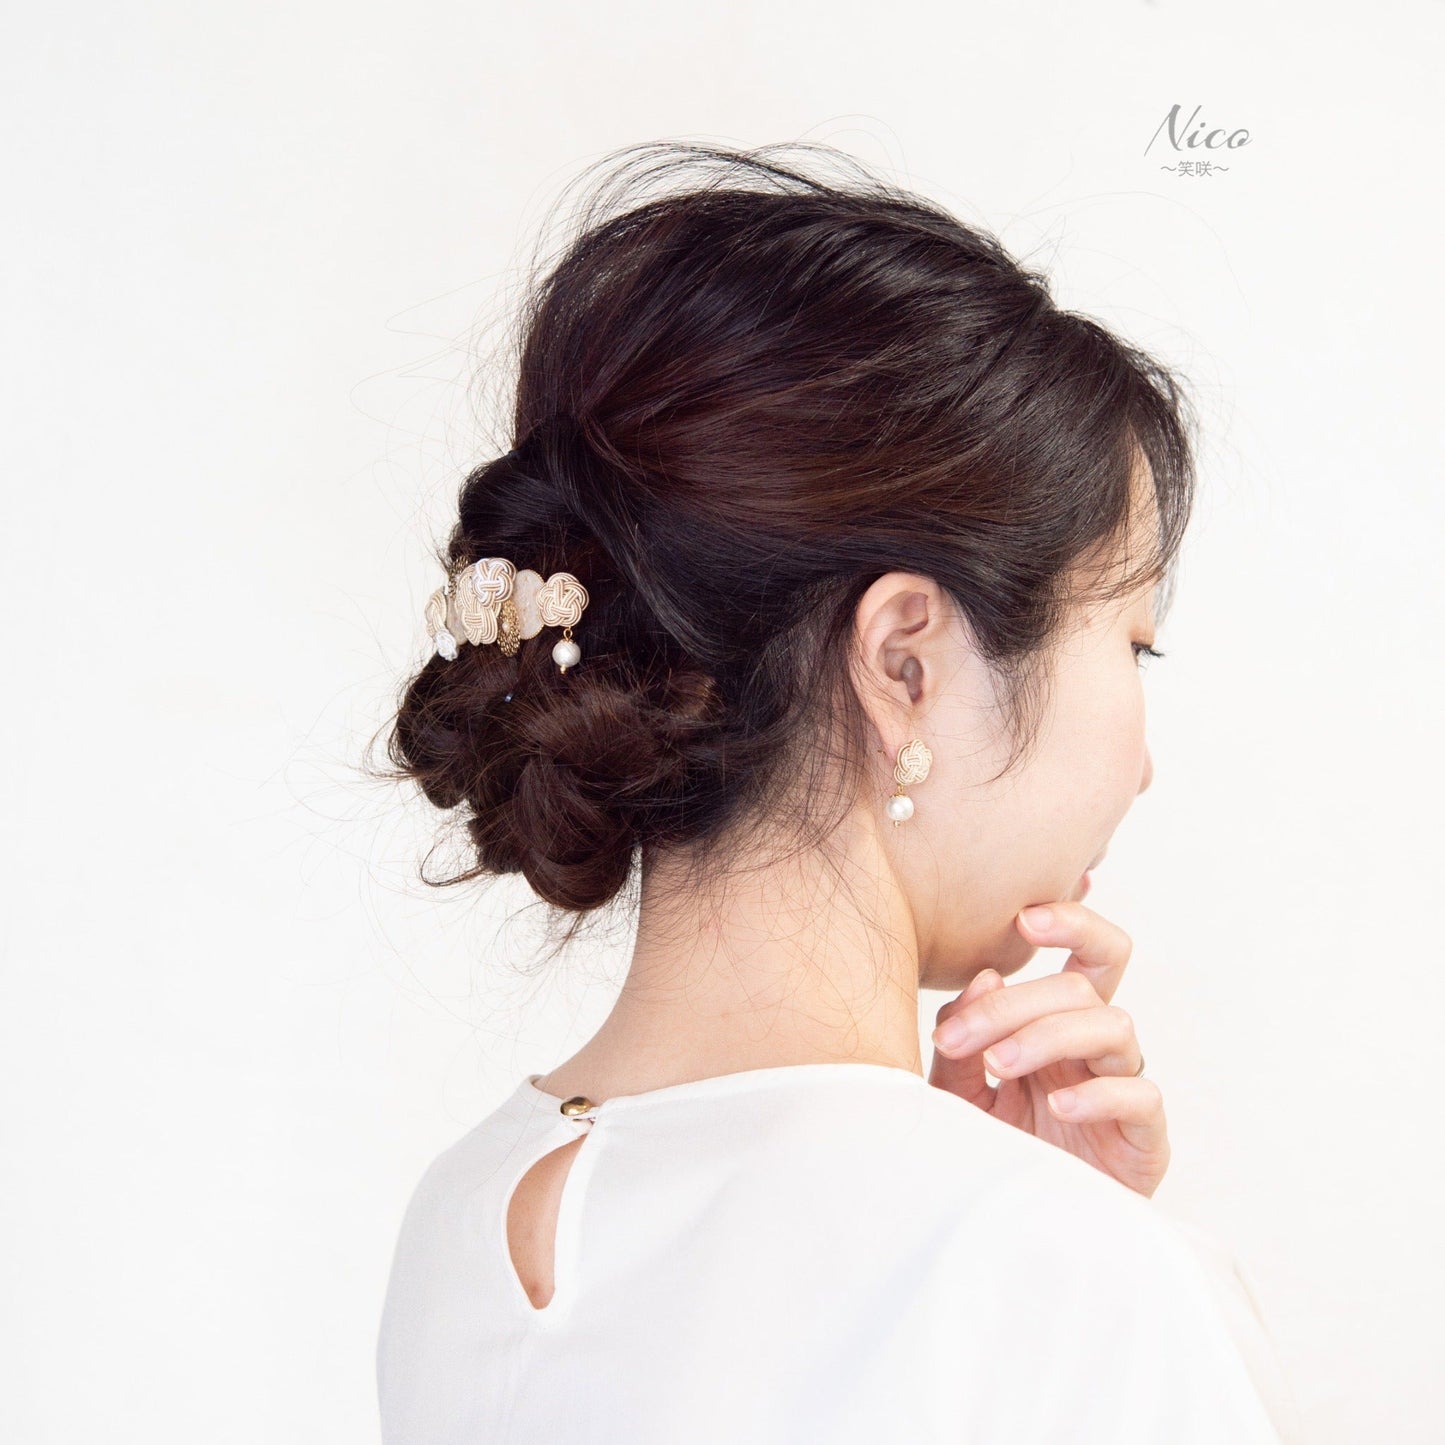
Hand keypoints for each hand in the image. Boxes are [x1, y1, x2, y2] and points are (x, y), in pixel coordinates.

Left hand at [926, 902, 1169, 1197]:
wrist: (1019, 1227)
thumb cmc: (993, 1148)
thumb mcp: (957, 1089)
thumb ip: (963, 1035)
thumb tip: (984, 977)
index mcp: (1060, 1024)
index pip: (1090, 955)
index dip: (1073, 924)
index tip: (1024, 920)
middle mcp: (1096, 1048)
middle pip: (1080, 988)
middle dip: (1013, 1004)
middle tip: (957, 1039)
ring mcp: (1123, 1087)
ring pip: (1114, 1026)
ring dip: (1047, 1038)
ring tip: (997, 1067)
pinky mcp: (1145, 1138)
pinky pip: (1140, 1095)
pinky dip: (1097, 1094)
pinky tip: (1056, 1106)